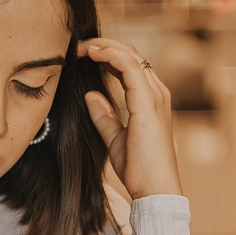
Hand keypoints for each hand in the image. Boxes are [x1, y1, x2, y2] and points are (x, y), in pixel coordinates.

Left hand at [78, 38, 182, 198]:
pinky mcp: (147, 102)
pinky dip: (110, 55)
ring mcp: (154, 96)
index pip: (131, 66)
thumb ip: (104, 116)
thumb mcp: (114, 139)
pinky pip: (129, 67)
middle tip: (79, 46)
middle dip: (105, 45)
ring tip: (82, 47)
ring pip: (131, 55)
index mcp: (150, 101)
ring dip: (105, 46)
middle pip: (132, 54)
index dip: (108, 55)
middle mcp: (156, 93)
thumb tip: (90, 96)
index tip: (84, 56)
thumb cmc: (139, 169)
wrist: (154, 189)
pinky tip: (93, 54)